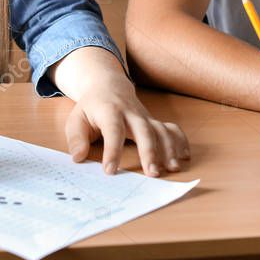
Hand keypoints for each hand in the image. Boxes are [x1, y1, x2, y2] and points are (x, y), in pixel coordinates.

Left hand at [65, 72, 189, 176]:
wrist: (108, 85)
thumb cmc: (91, 107)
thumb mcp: (76, 119)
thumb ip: (76, 138)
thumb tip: (78, 157)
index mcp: (109, 110)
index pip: (113, 130)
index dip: (112, 150)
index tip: (110, 170)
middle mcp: (131, 112)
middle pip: (144, 130)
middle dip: (149, 151)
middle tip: (152, 173)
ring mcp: (145, 116)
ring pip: (160, 130)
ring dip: (169, 148)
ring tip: (172, 168)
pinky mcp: (153, 121)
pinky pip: (171, 128)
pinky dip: (180, 140)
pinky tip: (184, 156)